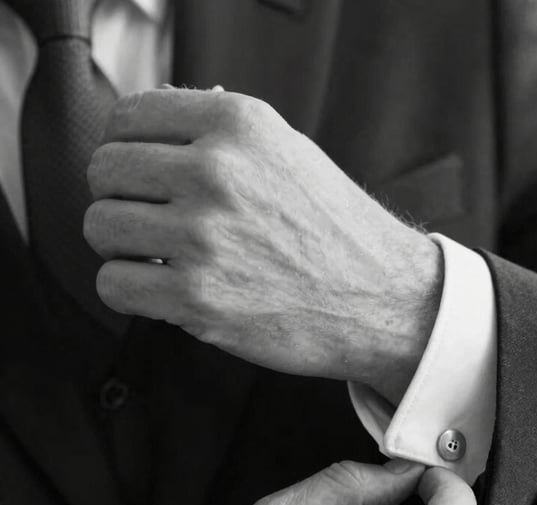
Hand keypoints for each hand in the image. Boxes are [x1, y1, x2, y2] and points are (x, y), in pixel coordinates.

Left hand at [84, 89, 442, 402]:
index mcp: (238, 126)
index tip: (139, 171)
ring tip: (157, 255)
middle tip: (147, 217)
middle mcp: (216, 173)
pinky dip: (129, 289)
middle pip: (105, 170)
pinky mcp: (197, 298)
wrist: (381, 299)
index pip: (129, 116)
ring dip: (122, 244)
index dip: (125, 146)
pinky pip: (114, 284)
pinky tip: (160, 288)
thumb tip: (157, 125)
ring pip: (100, 226)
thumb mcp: (291, 153)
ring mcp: (204, 237)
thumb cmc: (338, 231)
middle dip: (120, 196)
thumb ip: (221, 135)